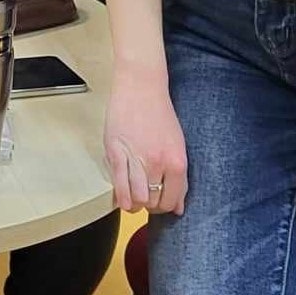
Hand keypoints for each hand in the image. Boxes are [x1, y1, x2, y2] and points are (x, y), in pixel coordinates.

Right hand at [104, 73, 187, 214]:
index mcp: (177, 162)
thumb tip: (177, 206)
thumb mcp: (177, 145)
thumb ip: (179, 177)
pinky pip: (119, 185)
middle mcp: (158, 163)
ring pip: (136, 199)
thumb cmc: (159, 113)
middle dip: (150, 206)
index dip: (166, 207)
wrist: (140, 86)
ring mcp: (136, 159)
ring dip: (135, 204)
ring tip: (134, 200)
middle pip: (154, 202)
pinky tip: (123, 197)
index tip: (161, 205)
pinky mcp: (116, 153)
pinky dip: (122, 197)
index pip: (173, 200)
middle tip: (146, 201)